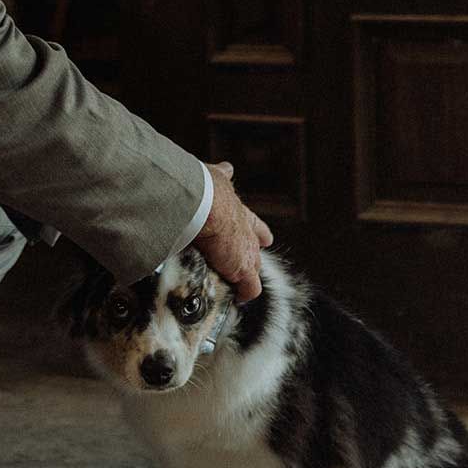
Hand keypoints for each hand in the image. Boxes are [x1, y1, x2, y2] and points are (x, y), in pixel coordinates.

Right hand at [192, 162, 272, 301]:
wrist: (202, 204)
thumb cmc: (202, 188)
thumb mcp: (215, 175)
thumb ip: (221, 174)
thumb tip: (228, 167)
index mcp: (237, 209)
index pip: (252, 222)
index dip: (258, 231)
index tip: (265, 238)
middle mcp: (246, 230)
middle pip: (255, 246)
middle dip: (254, 253)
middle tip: (253, 261)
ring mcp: (246, 251)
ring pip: (253, 267)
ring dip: (245, 275)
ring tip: (239, 285)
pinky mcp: (242, 270)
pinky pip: (249, 288)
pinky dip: (244, 294)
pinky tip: (239, 299)